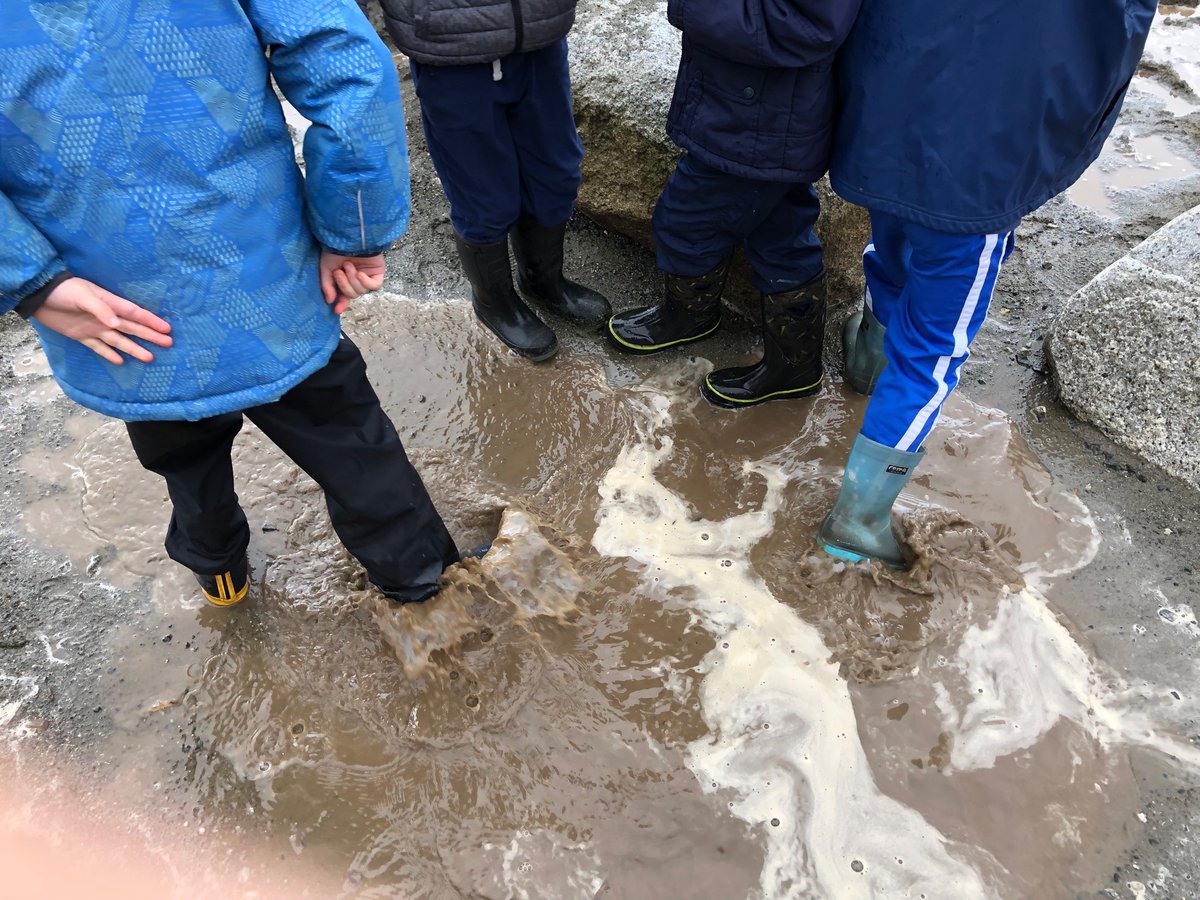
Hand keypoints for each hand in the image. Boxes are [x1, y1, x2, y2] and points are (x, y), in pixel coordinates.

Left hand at [32, 277, 171, 364]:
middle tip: (168, 343)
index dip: (151, 321)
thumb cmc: (63, 290)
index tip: (166, 329)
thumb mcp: (82, 295)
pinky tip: (120, 361)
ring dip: (134, 348)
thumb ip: (100, 309)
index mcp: (109, 304)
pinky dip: (109, 354)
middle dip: (150, 336)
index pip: (135, 314)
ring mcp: (95, 328)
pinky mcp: (82, 336)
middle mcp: (106, 318)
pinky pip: (99, 347)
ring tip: (149, 358)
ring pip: (119, 340)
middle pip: (132, 328)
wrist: (38, 295)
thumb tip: (116, 323)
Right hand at [319, 252, 384, 314]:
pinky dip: (366, 282)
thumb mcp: (326, 268)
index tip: (336, 310)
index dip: (341, 304)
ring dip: (353, 280)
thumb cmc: (335, 250)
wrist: (348, 237)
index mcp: (344, 280)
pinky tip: (360, 274)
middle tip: (339, 272)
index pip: (344, 297)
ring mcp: (368, 277)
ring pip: (362, 291)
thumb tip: (330, 301)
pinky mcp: (378, 273)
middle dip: (345, 285)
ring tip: (349, 266)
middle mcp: (356, 280)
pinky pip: (374, 286)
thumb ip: (327, 285)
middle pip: (352, 294)